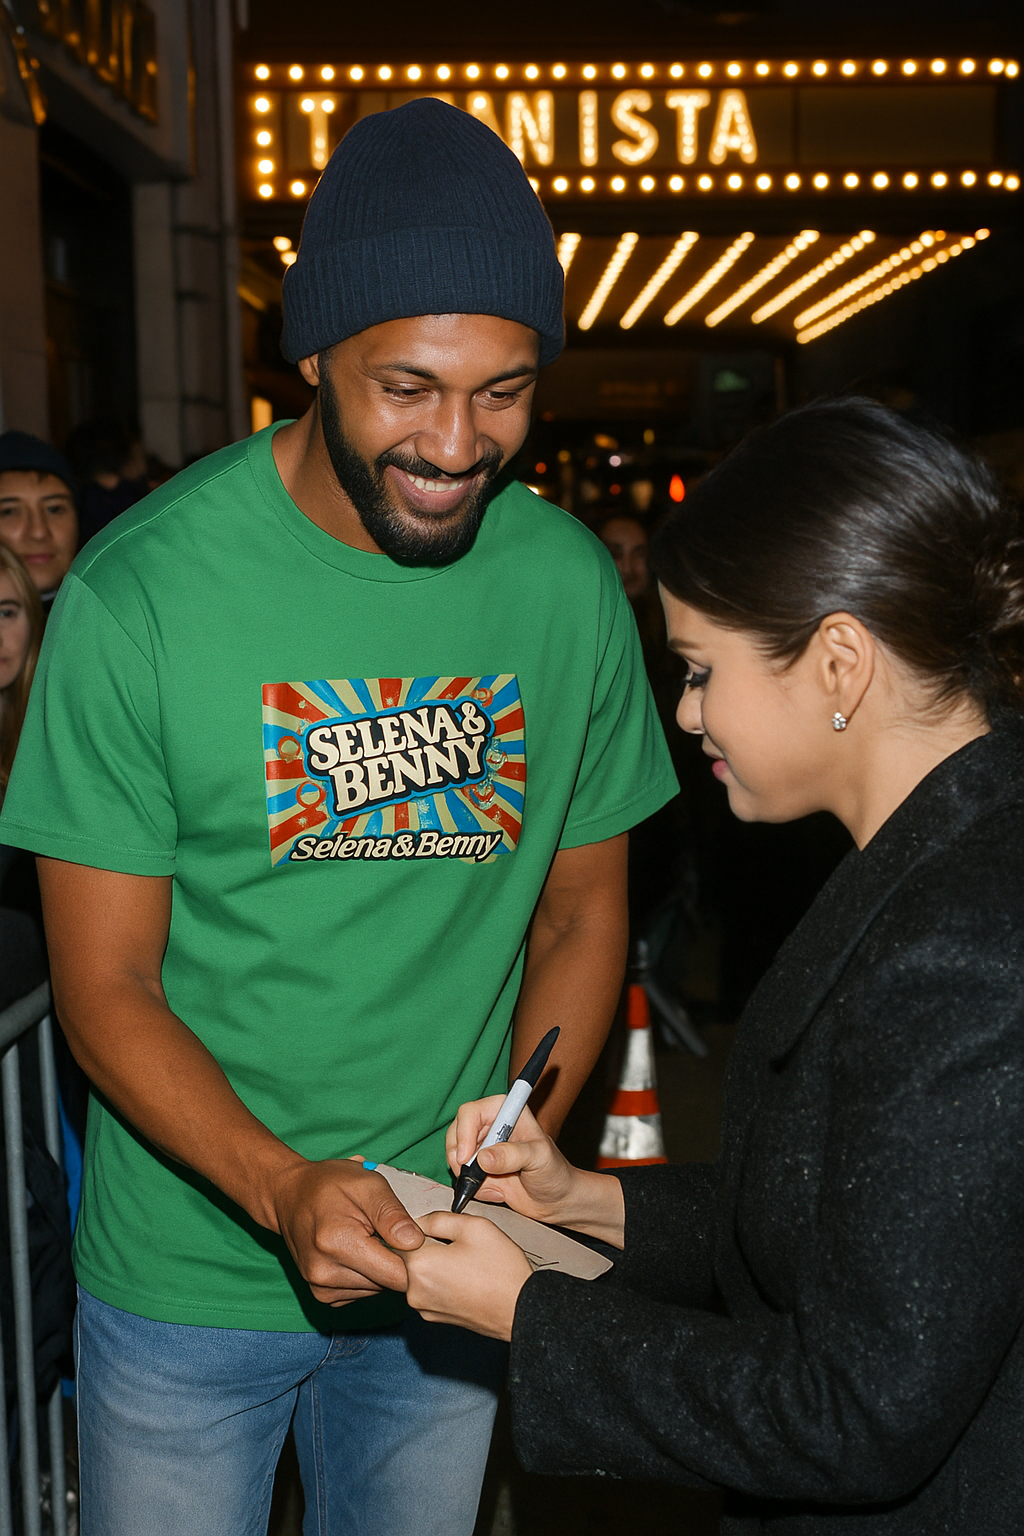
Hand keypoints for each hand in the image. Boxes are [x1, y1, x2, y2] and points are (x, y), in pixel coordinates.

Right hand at [270, 1157, 422, 1304]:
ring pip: (376, 1290)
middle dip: (396, 1261)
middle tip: (389, 1232)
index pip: (395, 1274)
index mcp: (338, 1242)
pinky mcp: (321, 1295)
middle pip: (387, 1284)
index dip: (414, 1258)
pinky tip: (358, 1252)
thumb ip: (392, 1214)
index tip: (415, 1239)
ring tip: (370, 1238)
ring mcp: (320, 1287)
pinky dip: (367, 1275)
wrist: (289, 1195)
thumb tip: (416, 1243)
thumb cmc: (329, 1184)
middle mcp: (325, 1273)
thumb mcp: (367, 1184)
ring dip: (381, 1268)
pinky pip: (361, 1292)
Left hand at [403, 1211, 531, 1339]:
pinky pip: (429, 1290)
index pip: (401, 1236)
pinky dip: (441, 1282)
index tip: (442, 1230)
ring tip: (465, 1264)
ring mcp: (423, 1308)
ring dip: (435, 1265)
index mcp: (420, 1265)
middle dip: (428, 1246)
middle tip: (459, 1246)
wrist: (520, 1310)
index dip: (422, 1227)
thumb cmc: (501, 1269)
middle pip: (410, 1256)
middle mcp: (414, 1291)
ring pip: (420, 1273)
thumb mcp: (474, 1226)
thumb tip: (418, 1221)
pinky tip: (465, 1279)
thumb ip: (438, 1218)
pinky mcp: (434, 1318)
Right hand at [447, 1100, 577, 1222]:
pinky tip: (496, 1192)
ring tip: (495, 1188)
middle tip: (472, 1177)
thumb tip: (483, 1158)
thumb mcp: (539, 1159)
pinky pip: (462, 1176)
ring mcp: (482, 1147)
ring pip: (455, 1156)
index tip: (466, 1157)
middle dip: (460, 1157)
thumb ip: (513, 1155)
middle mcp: (491, 1125)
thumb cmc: (555, 1172)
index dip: (464, 1132)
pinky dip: (473, 1188)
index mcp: (506, 1111)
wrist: (556, 1200)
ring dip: (468, 1176)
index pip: (472, 1112)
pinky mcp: (479, 1167)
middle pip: (456, 1133)